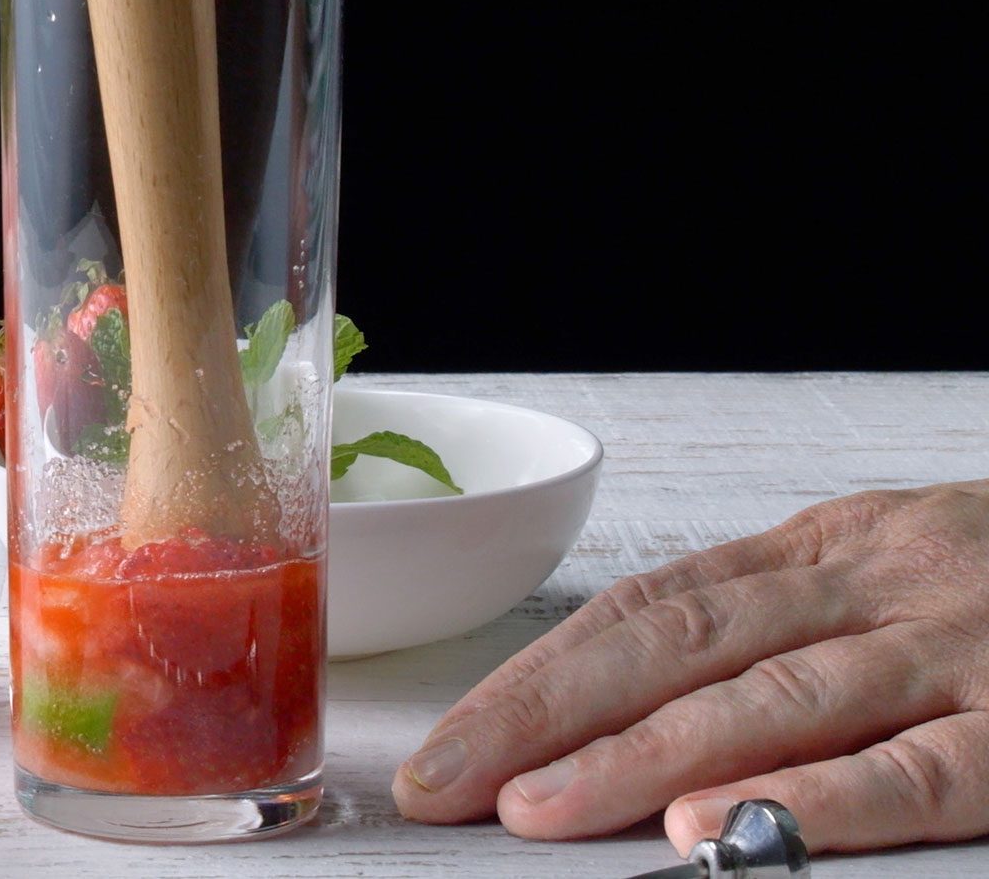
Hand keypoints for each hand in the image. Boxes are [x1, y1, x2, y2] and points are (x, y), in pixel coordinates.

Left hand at [393, 481, 988, 853]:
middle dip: (547, 718)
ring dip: (642, 760)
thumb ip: (780, 623)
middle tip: (448, 783)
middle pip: (678, 648)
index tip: (451, 740)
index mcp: (827, 551)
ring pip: (771, 702)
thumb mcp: (894, 570)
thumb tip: (624, 703)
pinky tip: (726, 835)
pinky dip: (816, 803)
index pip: (651, 608)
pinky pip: (918, 773)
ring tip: (541, 814)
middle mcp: (876, 586)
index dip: (539, 674)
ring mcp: (959, 653)